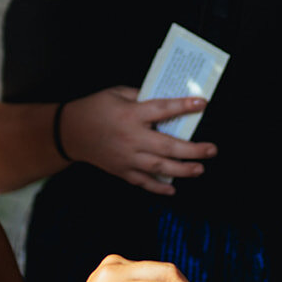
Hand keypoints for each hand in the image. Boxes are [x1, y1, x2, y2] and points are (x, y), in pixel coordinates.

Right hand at [61, 87, 216, 194]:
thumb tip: (167, 101)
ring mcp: (127, 158)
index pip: (162, 109)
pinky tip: (173, 189)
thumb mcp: (117, 93)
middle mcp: (131, 138)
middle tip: (211, 150)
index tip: (202, 103)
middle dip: (192, 149)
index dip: (183, 106)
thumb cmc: (95, 108)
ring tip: (199, 169)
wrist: (69, 132)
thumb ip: (141, 96)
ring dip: (182, 170)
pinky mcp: (121, 171)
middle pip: (167, 145)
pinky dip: (158, 187)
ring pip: (159, 167)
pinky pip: (143, 182)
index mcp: (130, 114)